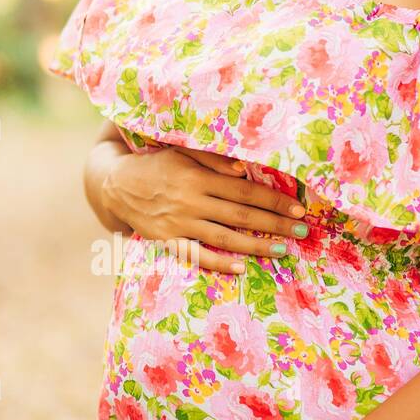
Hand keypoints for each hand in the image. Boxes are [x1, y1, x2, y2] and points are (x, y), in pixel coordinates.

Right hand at [100, 139, 306, 273]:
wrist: (117, 185)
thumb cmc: (157, 164)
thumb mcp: (182, 151)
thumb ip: (212, 159)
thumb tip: (244, 169)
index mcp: (197, 177)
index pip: (244, 191)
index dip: (272, 200)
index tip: (298, 208)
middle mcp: (190, 201)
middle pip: (240, 215)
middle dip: (274, 224)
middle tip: (301, 232)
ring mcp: (179, 224)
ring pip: (224, 238)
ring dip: (256, 245)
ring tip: (282, 251)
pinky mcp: (167, 241)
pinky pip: (197, 256)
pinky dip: (219, 263)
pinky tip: (242, 268)